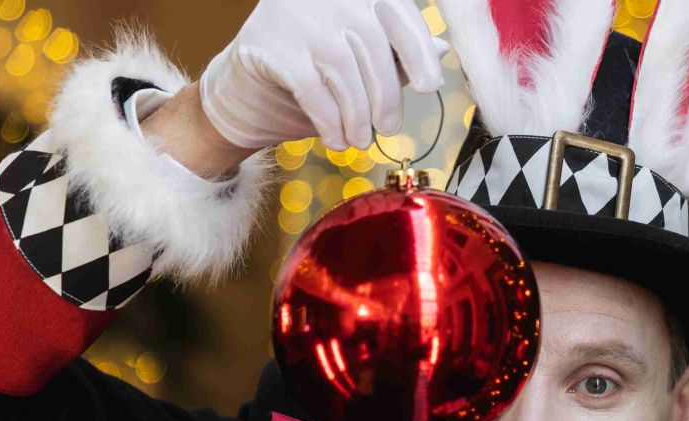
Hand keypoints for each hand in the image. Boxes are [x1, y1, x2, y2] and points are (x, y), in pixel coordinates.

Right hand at [199, 0, 448, 152]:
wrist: (246, 88)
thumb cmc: (314, 74)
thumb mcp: (362, 62)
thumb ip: (397, 53)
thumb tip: (442, 50)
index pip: (396, 11)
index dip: (418, 49)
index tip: (430, 86)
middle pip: (372, 43)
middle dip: (387, 94)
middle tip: (389, 128)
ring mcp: (293, 13)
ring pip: (342, 67)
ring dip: (357, 113)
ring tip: (360, 140)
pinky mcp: (267, 43)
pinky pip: (311, 87)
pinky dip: (330, 120)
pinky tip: (336, 140)